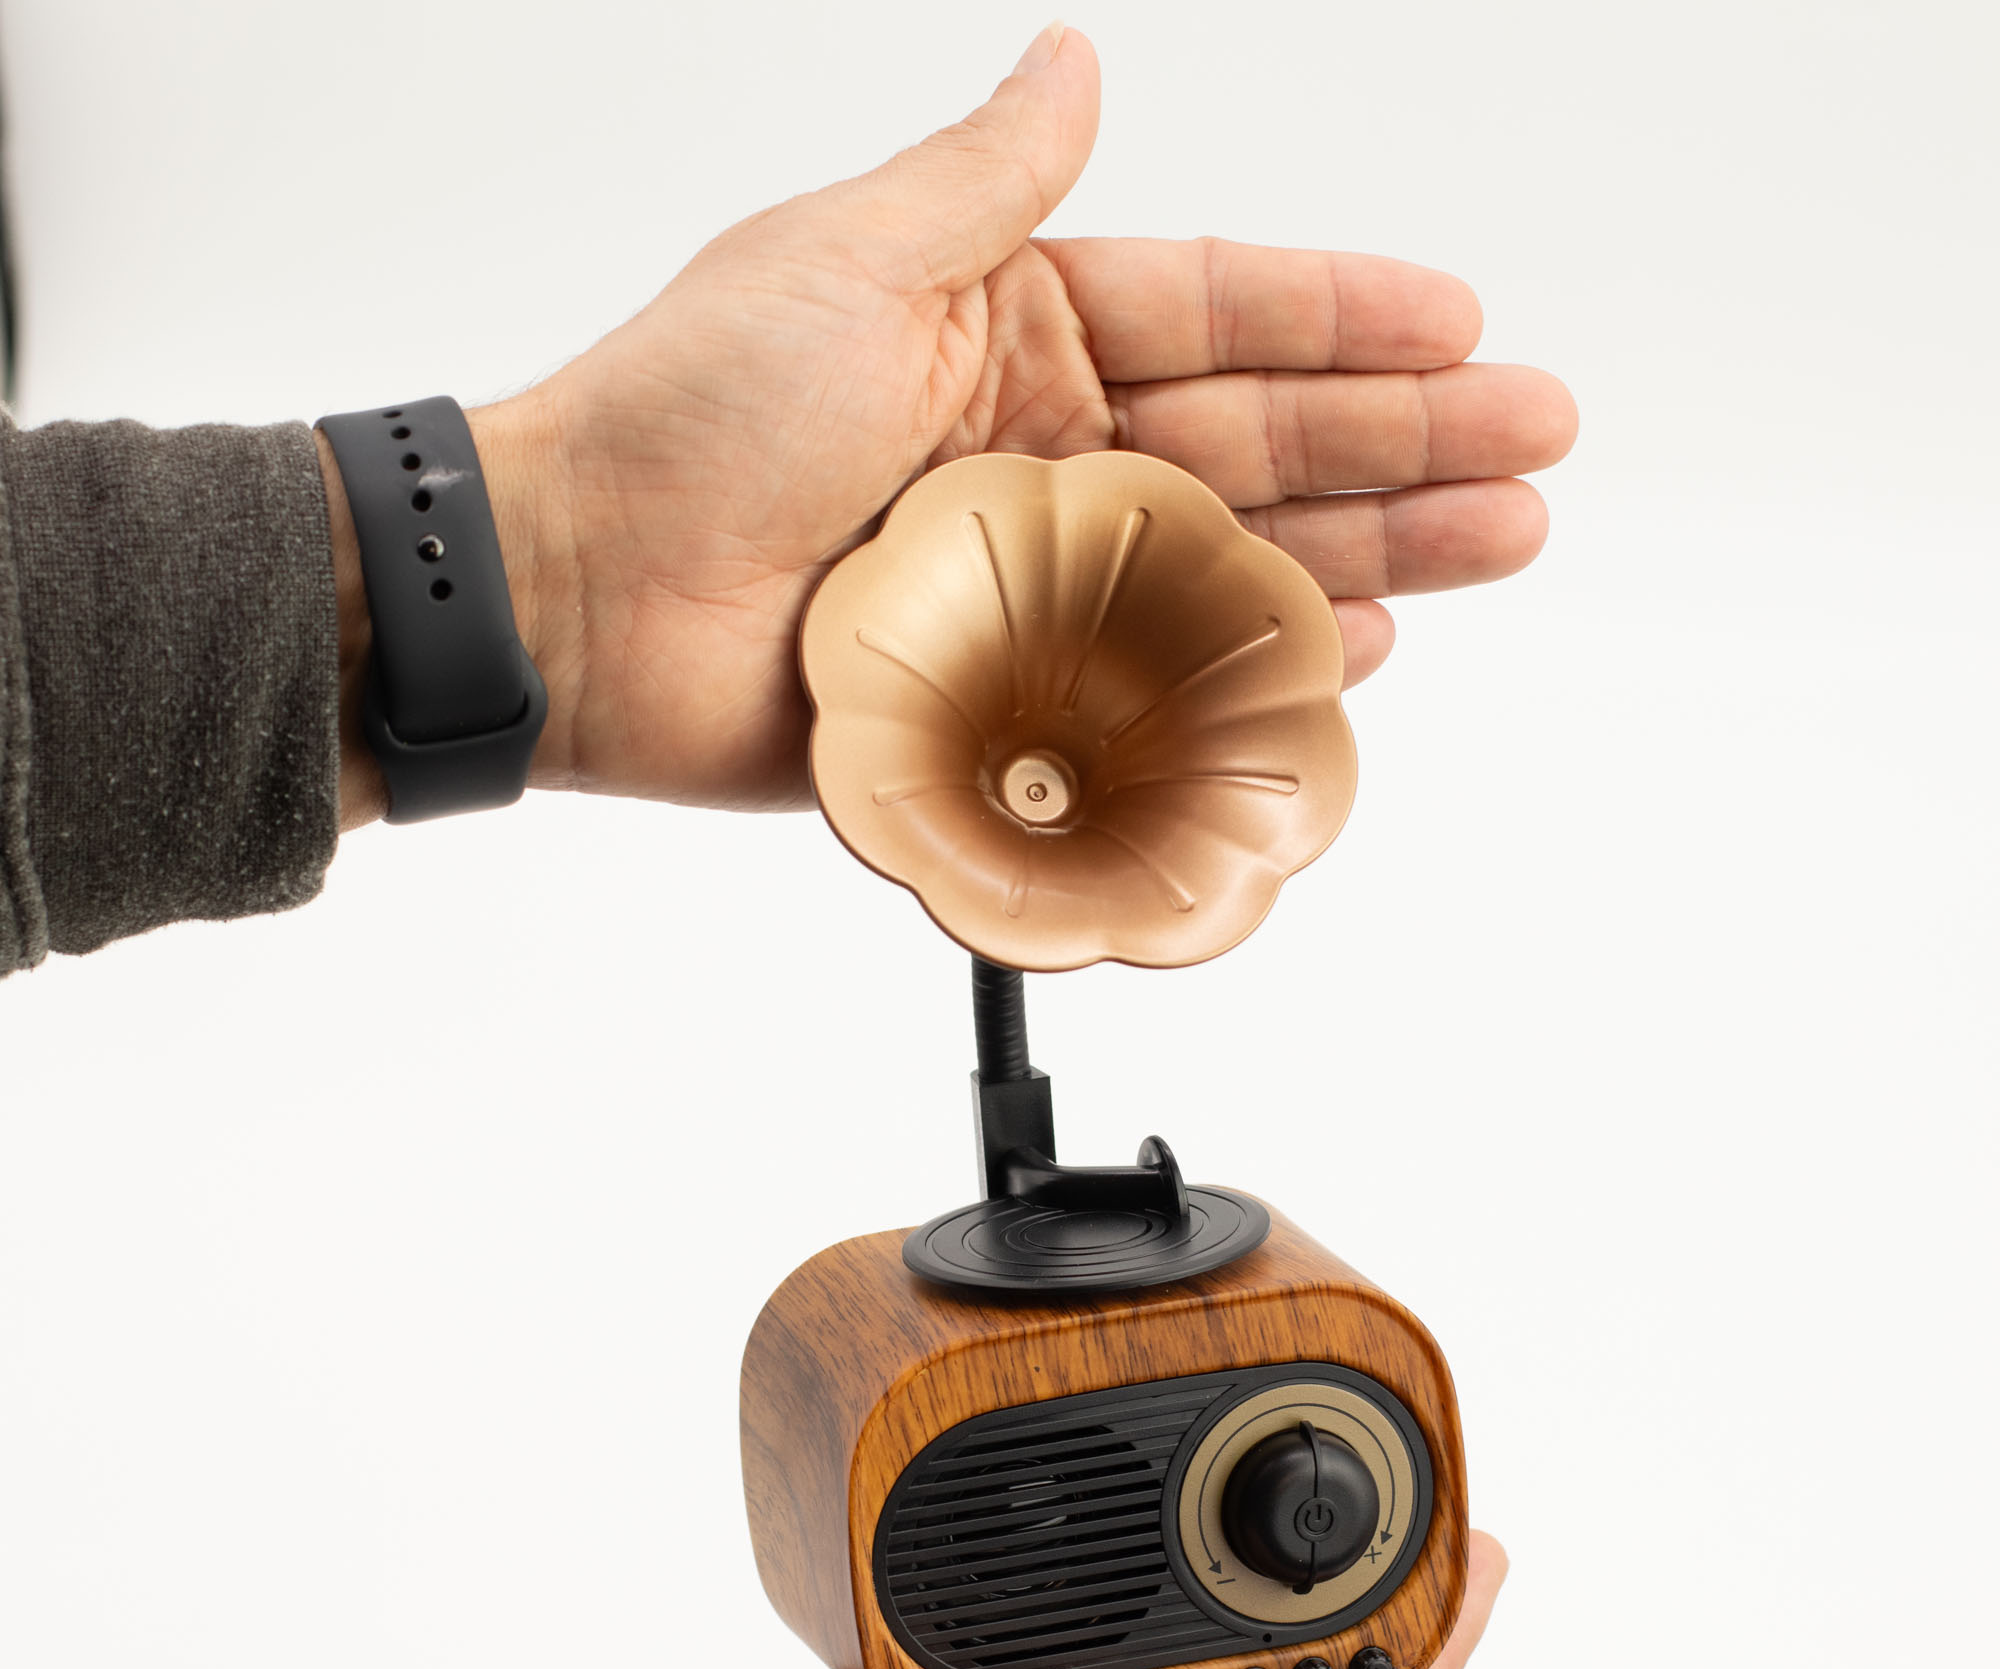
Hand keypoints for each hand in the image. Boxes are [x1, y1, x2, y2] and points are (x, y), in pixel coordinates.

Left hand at [333, 27, 1573, 825]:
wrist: (587, 600)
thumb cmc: (689, 413)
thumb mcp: (847, 258)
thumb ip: (986, 180)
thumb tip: (1075, 62)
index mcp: (1015, 335)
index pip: (1220, 316)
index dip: (1345, 318)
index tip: (1465, 320)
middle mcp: (1046, 456)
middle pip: (1264, 443)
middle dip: (1408, 440)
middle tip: (1538, 442)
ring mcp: (1039, 578)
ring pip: (1236, 560)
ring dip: (1375, 551)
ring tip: (1501, 538)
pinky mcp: (1012, 690)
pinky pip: (1161, 677)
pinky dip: (1256, 662)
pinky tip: (1353, 649)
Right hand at [604, 1531, 1505, 1668]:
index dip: (1425, 1627)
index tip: (1470, 1538)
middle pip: (1255, 1651)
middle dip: (1304, 1564)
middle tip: (1348, 1457)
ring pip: (1136, 1613)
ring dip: (1173, 1539)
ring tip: (1219, 1446)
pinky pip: (1016, 1594)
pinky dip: (1041, 1541)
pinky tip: (1057, 1491)